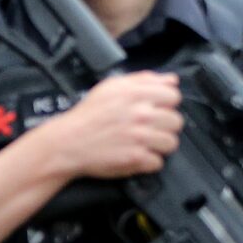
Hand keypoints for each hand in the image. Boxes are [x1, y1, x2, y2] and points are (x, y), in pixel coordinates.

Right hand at [42, 73, 181, 180]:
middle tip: (147, 129)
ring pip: (171, 143)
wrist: (67, 143)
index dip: (165, 104)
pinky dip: (148, 162)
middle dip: (163, 126)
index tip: (155, 110)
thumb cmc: (87, 117)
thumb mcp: (111, 87)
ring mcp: (139, 137)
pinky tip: (136, 155)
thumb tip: (170, 80)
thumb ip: (143, 80)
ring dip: (159, 145)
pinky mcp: (135, 158)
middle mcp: (140, 114)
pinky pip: (158, 162)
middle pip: (176, 121)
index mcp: (136, 95)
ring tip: (143, 144)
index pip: (174, 97)